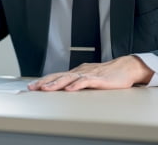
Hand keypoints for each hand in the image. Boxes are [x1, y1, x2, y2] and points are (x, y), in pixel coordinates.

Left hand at [28, 55, 153, 90]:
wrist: (125, 68)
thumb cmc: (108, 74)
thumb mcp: (88, 78)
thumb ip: (77, 82)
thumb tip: (64, 88)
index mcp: (76, 72)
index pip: (56, 76)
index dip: (44, 80)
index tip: (32, 86)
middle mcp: (79, 71)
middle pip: (58, 76)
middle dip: (44, 82)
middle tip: (33, 87)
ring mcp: (88, 74)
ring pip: (69, 78)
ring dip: (56, 84)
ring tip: (46, 88)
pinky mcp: (98, 79)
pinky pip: (85, 82)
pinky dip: (76, 85)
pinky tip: (69, 89)